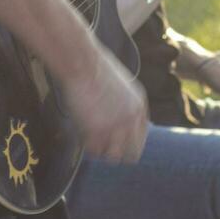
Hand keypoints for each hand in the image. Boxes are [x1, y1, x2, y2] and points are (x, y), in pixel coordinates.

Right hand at [59, 44, 148, 162]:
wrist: (81, 62)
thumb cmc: (93, 66)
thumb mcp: (120, 84)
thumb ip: (125, 103)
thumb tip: (117, 116)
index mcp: (139, 108)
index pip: (139, 140)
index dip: (125, 143)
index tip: (112, 141)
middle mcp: (131, 121)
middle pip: (131, 154)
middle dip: (116, 151)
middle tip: (101, 145)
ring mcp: (115, 127)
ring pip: (113, 156)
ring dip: (101, 150)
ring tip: (89, 139)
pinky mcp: (97, 130)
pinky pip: (93, 150)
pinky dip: (86, 145)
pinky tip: (80, 133)